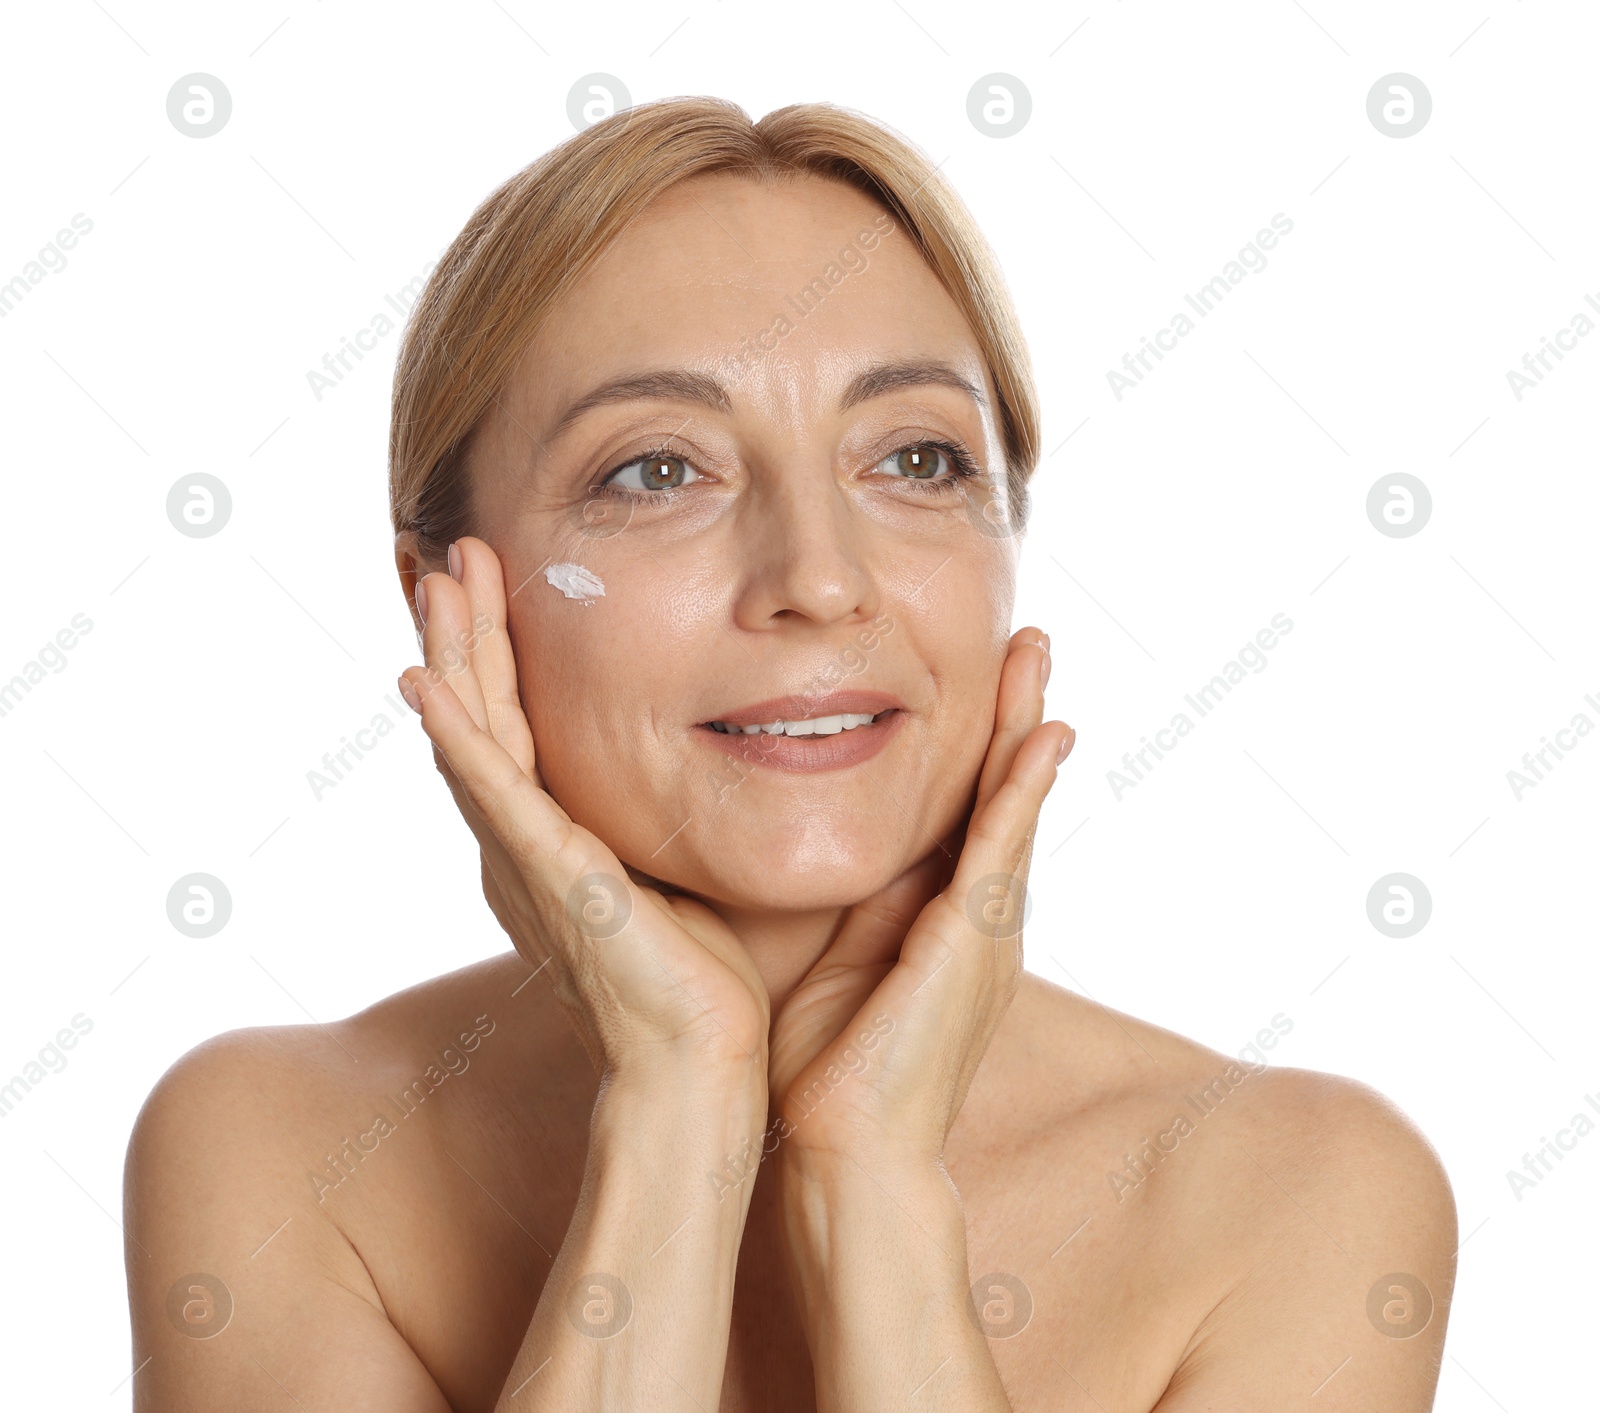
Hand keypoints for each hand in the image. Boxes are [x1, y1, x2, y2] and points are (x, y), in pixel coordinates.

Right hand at [398, 536, 770, 1092]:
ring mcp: (529, 861)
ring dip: (454, 656)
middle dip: (468, 633)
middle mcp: (525, 845)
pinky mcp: (550, 878)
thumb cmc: (702, 977)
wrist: (700, 1062)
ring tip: (438, 581)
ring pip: (476, 737)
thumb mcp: (679, 869)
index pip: (517, 727)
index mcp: (555, 841)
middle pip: (483, 718)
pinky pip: (492, 793)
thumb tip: (714, 760)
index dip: (500, 654)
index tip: (497, 581)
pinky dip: (456, 737)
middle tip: (453, 554)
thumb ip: (667, 816)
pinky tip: (426, 684)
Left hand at [765, 627, 1070, 1169]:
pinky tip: (1043, 736)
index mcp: (940, 919)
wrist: (847, 1151)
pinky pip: (1003, 848)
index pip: (962, 811)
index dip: (973, 744)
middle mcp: (977, 917)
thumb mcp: (839, 958)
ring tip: (1036, 654)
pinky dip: (1023, 790)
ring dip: (1025, 727)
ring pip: (1012, 806)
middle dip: (1012, 715)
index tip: (975, 676)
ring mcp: (986, 930)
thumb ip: (852, 903)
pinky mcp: (976, 942)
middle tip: (1027, 639)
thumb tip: (829, 847)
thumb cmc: (829, 1069)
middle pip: (999, 794)